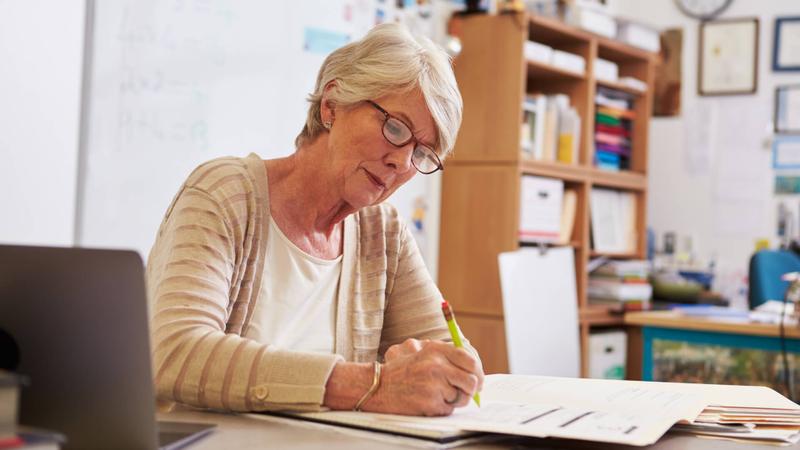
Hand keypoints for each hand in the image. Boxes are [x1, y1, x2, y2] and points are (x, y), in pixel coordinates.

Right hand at [364, 340, 483, 415]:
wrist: (377, 386)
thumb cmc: (401, 369)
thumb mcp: (421, 351)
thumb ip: (446, 355)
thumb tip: (473, 368)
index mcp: (436, 349)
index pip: (469, 359)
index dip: (477, 371)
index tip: (478, 379)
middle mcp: (436, 365)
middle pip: (471, 381)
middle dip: (470, 389)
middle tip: (465, 392)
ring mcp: (433, 385)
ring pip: (462, 397)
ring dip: (455, 400)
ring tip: (438, 395)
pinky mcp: (430, 403)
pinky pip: (449, 409)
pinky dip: (442, 408)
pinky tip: (428, 402)